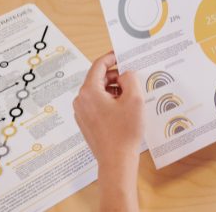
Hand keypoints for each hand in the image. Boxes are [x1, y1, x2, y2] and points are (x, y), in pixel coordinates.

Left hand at [73, 52, 142, 210]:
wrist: (116, 161)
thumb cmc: (124, 132)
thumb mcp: (134, 99)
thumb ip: (130, 78)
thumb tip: (126, 74)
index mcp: (89, 91)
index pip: (99, 65)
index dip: (112, 58)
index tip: (122, 55)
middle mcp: (81, 100)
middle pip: (99, 78)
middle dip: (116, 76)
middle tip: (133, 79)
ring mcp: (82, 112)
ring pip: (99, 92)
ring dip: (115, 90)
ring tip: (131, 97)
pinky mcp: (87, 122)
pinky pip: (98, 104)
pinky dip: (110, 101)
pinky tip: (125, 109)